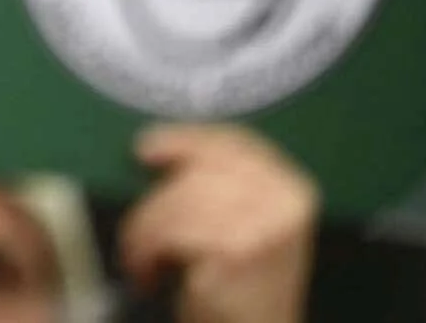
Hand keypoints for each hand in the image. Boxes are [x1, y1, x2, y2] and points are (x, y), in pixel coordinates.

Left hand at [117, 123, 318, 322]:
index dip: (184, 139)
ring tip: (140, 258)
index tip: (145, 147)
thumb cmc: (242, 285)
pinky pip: (167, 232)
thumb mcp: (244, 223)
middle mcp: (284, 200)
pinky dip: (145, 253)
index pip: (232, 143)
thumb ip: (218, 183)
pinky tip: (148, 274)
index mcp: (291, 186)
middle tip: (135, 231)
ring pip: (175, 202)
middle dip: (153, 202)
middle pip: (195, 173)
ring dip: (143, 232)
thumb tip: (153, 147)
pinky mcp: (235, 251)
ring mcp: (263, 225)